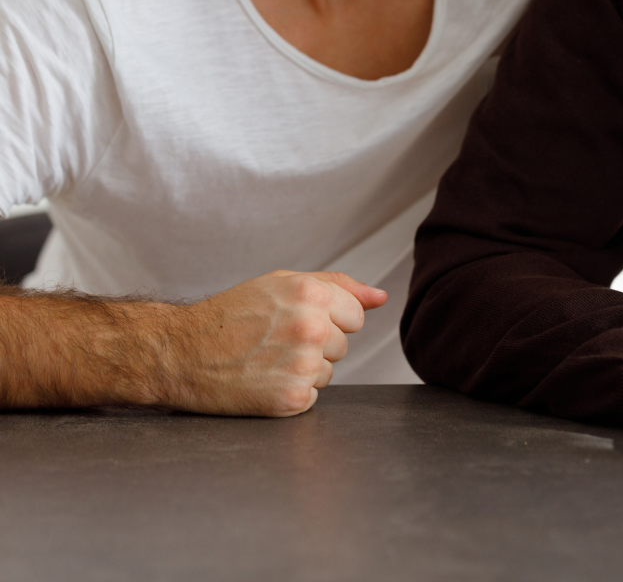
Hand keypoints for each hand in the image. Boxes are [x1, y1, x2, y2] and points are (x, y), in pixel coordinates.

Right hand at [163, 270, 386, 416]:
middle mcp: (311, 327)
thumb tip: (381, 297)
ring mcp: (302, 365)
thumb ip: (339, 286)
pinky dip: (291, 393)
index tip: (294, 321)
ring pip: (329, 372)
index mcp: (312, 294)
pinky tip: (262, 381)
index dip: (327, 320)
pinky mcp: (291, 399)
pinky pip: (312, 397)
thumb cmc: (232, 315)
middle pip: (343, 346)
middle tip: (274, 342)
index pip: (355, 316)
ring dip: (304, 370)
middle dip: (316, 345)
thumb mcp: (283, 284)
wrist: (181, 353)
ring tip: (265, 359)